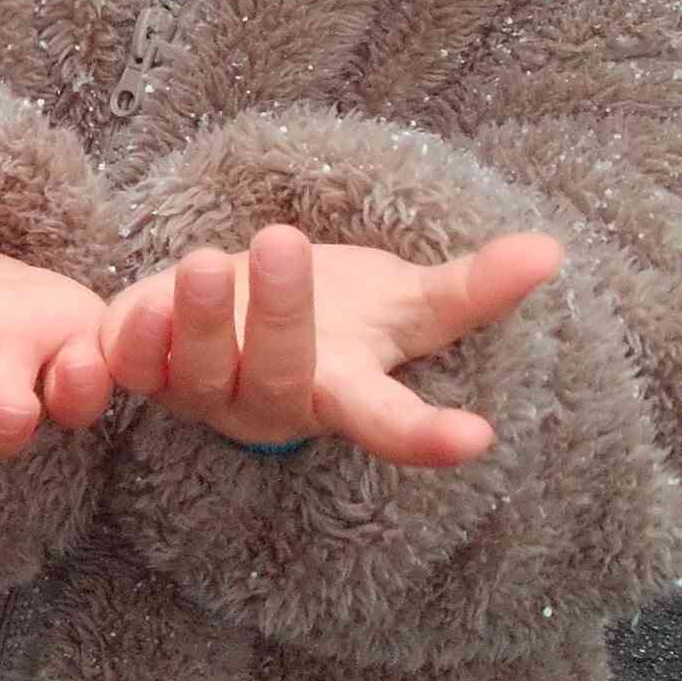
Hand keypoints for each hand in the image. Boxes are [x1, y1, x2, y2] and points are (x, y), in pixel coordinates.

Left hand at [102, 224, 557, 467]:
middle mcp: (273, 401)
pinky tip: (139, 301)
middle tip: (285, 243)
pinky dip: (130, 339)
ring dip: (198, 320)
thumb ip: (469, 285)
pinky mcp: (143, 372)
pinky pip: (130, 367)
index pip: (391, 423)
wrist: (242, 320)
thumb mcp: (401, 301)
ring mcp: (204, 392)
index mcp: (343, 390)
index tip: (476, 436)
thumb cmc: (336, 314)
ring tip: (207, 260)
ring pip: (197, 372)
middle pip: (280, 375)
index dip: (428, 436)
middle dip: (281, 316)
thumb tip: (552, 248)